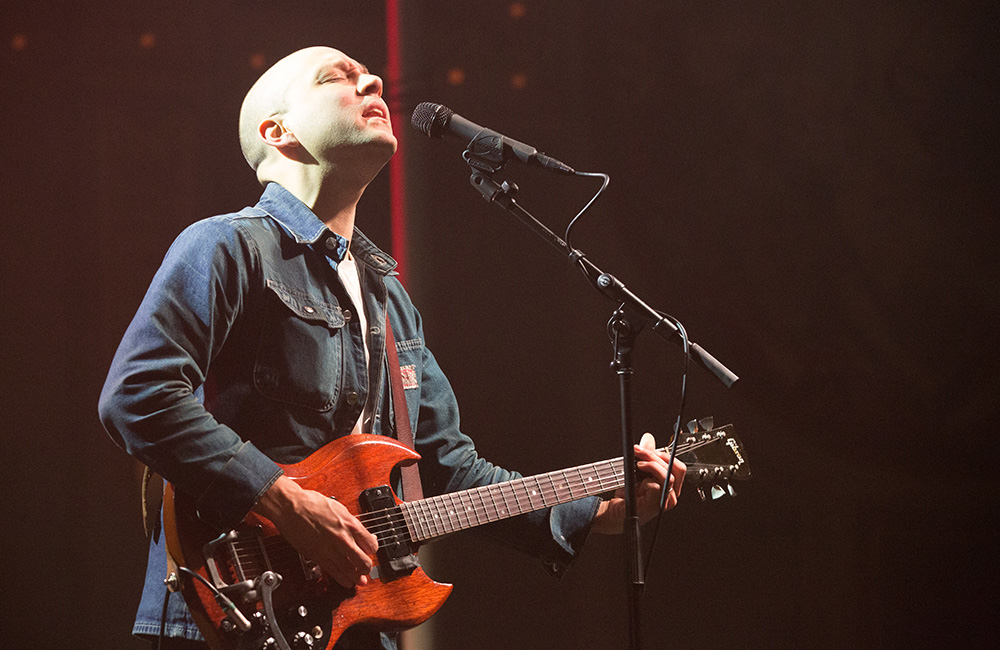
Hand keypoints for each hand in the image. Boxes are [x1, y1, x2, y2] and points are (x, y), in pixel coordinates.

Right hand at [253, 476, 378, 587]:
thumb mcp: (339, 508)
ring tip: (360, 580)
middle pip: (364, 562)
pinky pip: (334, 573)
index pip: (371, 545)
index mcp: (350, 524)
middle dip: (367, 567)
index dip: (372, 550)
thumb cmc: (312, 503)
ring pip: (350, 571)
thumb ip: (351, 522)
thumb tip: (361, 532)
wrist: (291, 507)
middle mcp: (343, 538)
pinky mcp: (318, 557)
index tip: (370, 551)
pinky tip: (347, 581)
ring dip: (357, 577)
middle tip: (366, 568)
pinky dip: (343, 580)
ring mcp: (330, 549)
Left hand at [591, 433, 685, 534]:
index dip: (663, 454)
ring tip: (638, 464)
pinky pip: (658, 488)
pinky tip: (639, 482)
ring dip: (651, 466)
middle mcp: (671, 493)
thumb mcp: (638, 469)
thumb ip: (645, 455)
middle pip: (674, 468)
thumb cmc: (629, 494)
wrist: (616, 511)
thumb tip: (648, 439)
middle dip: (655, 456)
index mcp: (670, 484)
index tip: (645, 448)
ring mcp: (665, 501)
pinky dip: (648, 481)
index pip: (678, 465)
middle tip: (639, 452)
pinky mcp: (655, 506)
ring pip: (668, 477)